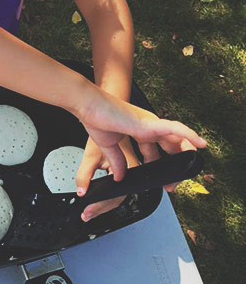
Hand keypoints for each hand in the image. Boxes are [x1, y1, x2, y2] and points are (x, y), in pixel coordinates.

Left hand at [76, 137, 139, 221]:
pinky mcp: (126, 169)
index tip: (88, 211)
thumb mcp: (90, 155)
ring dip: (104, 203)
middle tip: (87, 214)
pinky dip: (107, 194)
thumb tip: (81, 191)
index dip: (100, 206)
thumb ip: (84, 176)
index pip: (115, 195)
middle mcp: (134, 171)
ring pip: (119, 194)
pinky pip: (118, 186)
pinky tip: (97, 199)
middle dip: (102, 208)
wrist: (105, 118)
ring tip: (90, 210)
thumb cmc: (102, 130)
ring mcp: (131, 171)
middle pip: (118, 198)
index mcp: (129, 167)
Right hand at [79, 90, 205, 180]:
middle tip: (173, 182)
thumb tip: (119, 176)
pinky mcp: (150, 123)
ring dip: (186, 154)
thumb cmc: (95, 119)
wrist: (89, 106)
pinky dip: (190, 136)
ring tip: (191, 169)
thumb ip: (116, 161)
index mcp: (137, 131)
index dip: (158, 166)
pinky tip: (200, 144)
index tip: (159, 180)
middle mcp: (147, 126)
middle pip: (170, 145)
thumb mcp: (108, 147)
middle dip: (174, 164)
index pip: (154, 150)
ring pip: (178, 137)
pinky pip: (177, 129)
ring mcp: (150, 124)